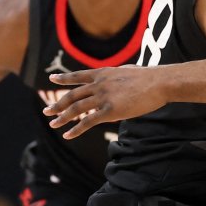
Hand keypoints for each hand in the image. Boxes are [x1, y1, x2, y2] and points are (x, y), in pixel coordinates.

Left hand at [45, 67, 166, 137]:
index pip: (78, 76)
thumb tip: (113, 80)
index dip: (64, 79)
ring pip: (76, 108)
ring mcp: (103, 97)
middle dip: (58, 104)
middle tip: (47, 110)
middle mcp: (99, 84)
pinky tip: (67, 135)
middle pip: (73, 95)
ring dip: (62, 117)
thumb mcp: (126, 71)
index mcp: (103, 73)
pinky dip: (76, 129)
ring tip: (53, 123)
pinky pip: (88, 122)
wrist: (158, 82)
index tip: (52, 79)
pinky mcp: (110, 111)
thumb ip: (115, 77)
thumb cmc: (148, 78)